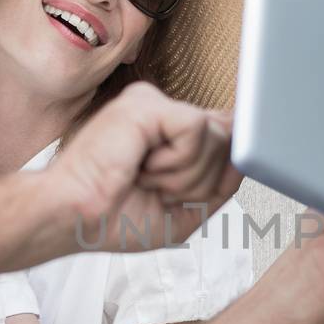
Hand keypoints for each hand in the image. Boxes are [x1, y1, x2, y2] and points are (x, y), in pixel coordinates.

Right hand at [50, 81, 242, 251]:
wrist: (74, 220)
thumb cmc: (115, 219)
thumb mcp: (187, 209)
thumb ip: (221, 180)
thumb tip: (250, 150)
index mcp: (169, 134)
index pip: (226, 134)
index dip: (228, 162)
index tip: (206, 181)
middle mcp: (163, 113)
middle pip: (229, 139)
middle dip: (202, 181)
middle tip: (157, 190)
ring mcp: (153, 104)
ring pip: (217, 136)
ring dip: (186, 176)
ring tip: (145, 179)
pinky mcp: (146, 103)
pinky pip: (197, 129)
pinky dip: (177, 162)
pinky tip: (143, 166)